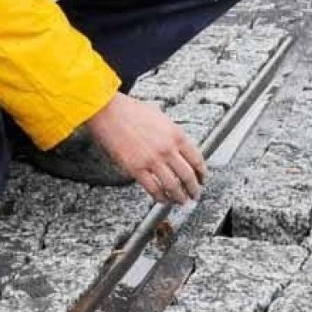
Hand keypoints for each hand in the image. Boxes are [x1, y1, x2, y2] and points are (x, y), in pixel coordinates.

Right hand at [86, 92, 206, 204]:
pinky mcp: (136, 169)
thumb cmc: (131, 111)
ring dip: (179, 197)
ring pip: (173, 186)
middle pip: (188, 176)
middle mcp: (167, 149)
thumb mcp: (161, 117)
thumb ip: (172, 134)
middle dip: (194, 189)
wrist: (108, 111)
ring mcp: (152, 160)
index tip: (203, 179)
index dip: (202, 173)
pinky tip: (163, 199)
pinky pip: (153, 189)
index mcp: (176, 134)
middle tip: (195, 194)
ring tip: (181, 201)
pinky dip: (161, 198)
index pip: (197, 159)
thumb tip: (181, 149)